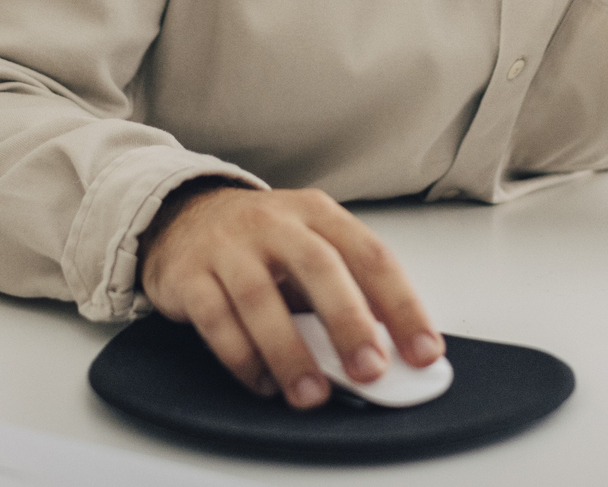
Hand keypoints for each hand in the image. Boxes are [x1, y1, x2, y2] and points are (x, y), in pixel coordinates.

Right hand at [138, 181, 443, 409]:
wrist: (183, 216)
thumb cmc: (261, 242)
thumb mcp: (310, 248)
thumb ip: (346, 290)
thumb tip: (389, 349)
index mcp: (318, 214)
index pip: (371, 256)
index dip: (403, 306)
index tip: (424, 351)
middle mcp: (275, 223)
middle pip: (319, 267)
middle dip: (348, 323)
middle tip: (370, 371)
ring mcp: (228, 246)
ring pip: (260, 298)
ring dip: (290, 352)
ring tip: (312, 394)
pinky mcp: (189, 275)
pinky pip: (216, 320)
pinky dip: (242, 358)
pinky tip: (263, 383)